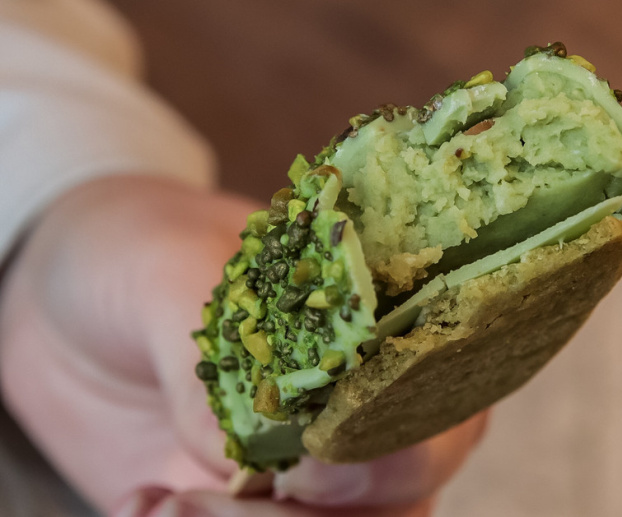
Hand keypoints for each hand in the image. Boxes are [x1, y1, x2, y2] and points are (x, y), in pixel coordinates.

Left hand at [0, 176, 486, 515]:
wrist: (67, 297)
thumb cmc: (137, 249)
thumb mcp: (167, 265)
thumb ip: (223, 346)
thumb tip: (247, 450)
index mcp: (375, 321)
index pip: (436, 397)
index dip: (397, 447)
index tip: (310, 464)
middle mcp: (358, 400)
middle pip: (405, 491)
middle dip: (317, 513)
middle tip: (202, 498)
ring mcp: (308, 461)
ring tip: (161, 505)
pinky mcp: (248, 502)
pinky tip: (142, 506)